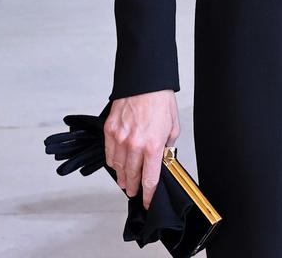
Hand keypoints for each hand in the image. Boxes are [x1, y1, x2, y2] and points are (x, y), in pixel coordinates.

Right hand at [104, 90, 179, 208]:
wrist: (145, 81)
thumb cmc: (160, 100)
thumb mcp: (173, 126)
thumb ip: (167, 146)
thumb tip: (162, 157)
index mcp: (153, 146)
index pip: (149, 179)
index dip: (148, 194)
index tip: (147, 201)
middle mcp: (135, 145)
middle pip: (132, 177)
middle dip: (134, 187)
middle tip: (134, 192)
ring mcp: (120, 138)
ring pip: (119, 168)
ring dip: (122, 178)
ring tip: (125, 182)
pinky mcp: (110, 130)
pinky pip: (109, 154)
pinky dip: (113, 162)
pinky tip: (117, 165)